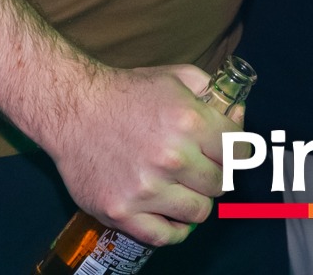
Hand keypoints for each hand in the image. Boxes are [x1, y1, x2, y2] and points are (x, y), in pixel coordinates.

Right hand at [49, 63, 234, 246]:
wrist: (73, 109)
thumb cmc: (126, 93)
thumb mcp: (175, 77)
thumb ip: (212, 92)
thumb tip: (237, 114)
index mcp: (189, 122)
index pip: (239, 151)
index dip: (238, 151)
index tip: (229, 153)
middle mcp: (171, 158)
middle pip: (220, 184)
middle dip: (214, 174)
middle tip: (200, 168)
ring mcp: (146, 189)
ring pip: (199, 212)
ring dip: (195, 201)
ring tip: (182, 189)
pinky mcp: (121, 211)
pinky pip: (165, 236)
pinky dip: (175, 230)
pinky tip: (172, 215)